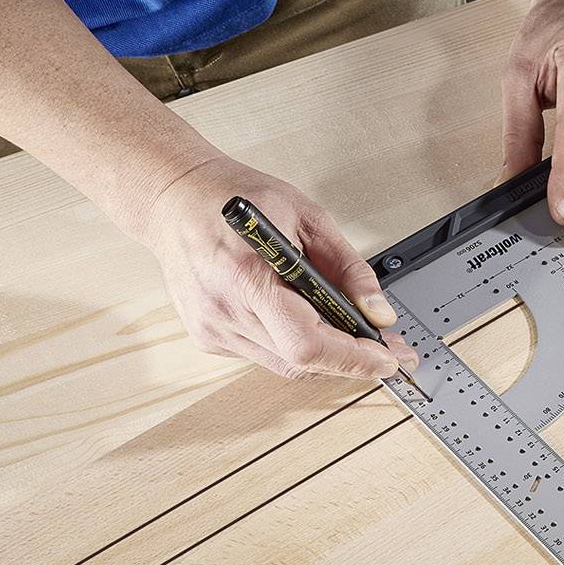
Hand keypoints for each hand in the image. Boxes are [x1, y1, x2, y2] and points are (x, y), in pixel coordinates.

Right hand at [120, 153, 416, 383]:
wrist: (175, 200)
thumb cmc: (235, 199)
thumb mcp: (307, 217)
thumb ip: (348, 268)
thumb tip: (379, 312)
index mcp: (246, 275)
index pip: (307, 343)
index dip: (353, 359)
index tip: (387, 360)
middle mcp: (224, 310)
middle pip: (301, 361)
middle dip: (349, 359)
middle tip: (383, 350)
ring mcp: (212, 328)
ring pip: (285, 364)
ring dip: (323, 355)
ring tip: (348, 333)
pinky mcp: (208, 337)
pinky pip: (264, 355)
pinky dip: (292, 344)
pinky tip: (299, 319)